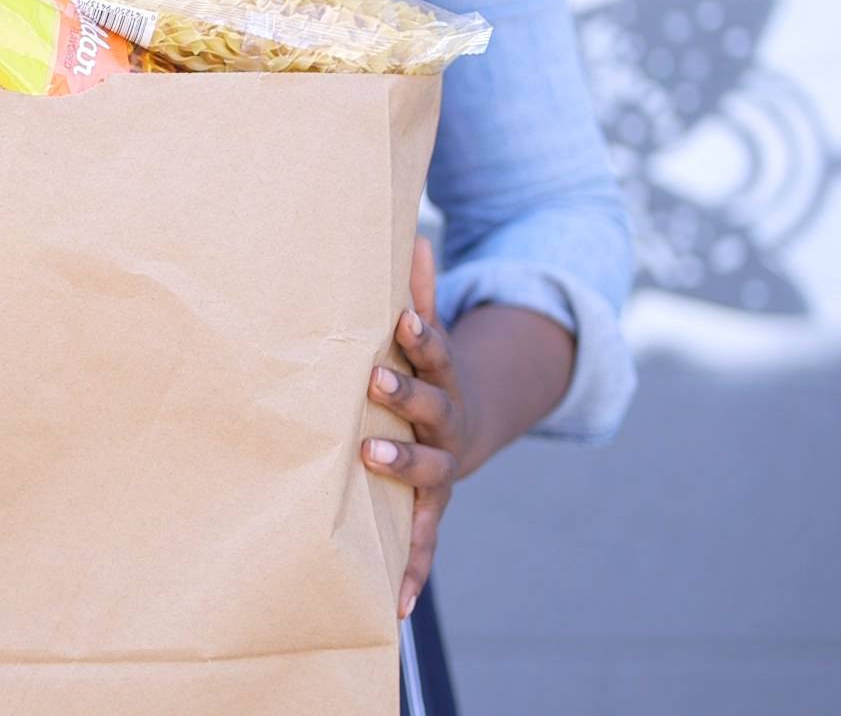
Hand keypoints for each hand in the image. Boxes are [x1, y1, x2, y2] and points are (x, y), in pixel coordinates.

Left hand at [361, 235, 469, 619]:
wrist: (469, 425)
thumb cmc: (427, 373)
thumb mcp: (428, 333)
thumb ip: (417, 293)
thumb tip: (413, 234)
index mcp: (442, 377)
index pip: (431, 352)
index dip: (417, 339)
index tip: (397, 326)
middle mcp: (446, 424)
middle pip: (430, 413)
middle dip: (403, 403)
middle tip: (371, 394)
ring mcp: (443, 470)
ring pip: (426, 477)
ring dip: (402, 476)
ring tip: (372, 470)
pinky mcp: (433, 510)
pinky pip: (424, 544)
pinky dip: (413, 573)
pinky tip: (396, 606)